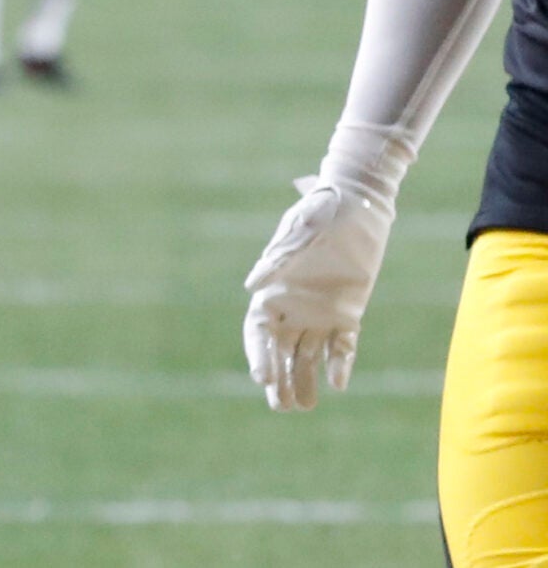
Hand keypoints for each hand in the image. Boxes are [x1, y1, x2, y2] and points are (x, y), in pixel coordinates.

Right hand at [243, 174, 395, 410]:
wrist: (360, 204)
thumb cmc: (323, 211)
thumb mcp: (300, 231)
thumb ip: (279, 258)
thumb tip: (251, 286)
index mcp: (274, 288)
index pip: (259, 331)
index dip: (258, 355)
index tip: (262, 378)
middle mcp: (294, 305)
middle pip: (281, 350)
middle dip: (278, 378)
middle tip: (280, 406)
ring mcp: (321, 311)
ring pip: (308, 354)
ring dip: (304, 379)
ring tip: (302, 408)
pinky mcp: (350, 312)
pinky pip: (343, 345)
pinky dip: (340, 364)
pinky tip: (338, 384)